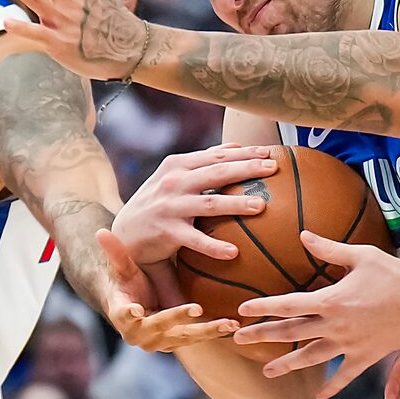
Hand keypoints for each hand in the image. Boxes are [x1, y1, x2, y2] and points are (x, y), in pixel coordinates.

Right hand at [98, 228, 236, 352]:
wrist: (133, 306)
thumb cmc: (126, 282)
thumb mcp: (121, 268)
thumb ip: (115, 252)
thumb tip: (100, 231)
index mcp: (122, 316)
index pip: (125, 315)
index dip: (130, 314)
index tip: (137, 309)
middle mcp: (140, 335)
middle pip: (160, 328)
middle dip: (178, 319)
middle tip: (195, 308)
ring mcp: (160, 342)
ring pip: (184, 337)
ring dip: (206, 331)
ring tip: (227, 323)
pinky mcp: (177, 343)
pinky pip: (197, 339)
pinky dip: (215, 333)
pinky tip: (234, 326)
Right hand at [115, 146, 278, 262]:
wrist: (126, 231)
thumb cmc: (159, 202)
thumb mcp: (176, 176)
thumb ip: (204, 162)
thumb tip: (237, 146)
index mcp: (179, 164)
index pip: (217, 155)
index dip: (244, 152)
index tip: (270, 151)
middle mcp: (174, 181)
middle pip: (217, 172)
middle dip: (247, 168)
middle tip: (273, 168)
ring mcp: (170, 206)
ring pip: (210, 203)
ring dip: (236, 204)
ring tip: (261, 206)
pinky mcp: (166, 231)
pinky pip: (195, 240)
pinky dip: (214, 246)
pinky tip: (233, 253)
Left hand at [233, 231, 399, 396]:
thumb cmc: (397, 274)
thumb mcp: (362, 256)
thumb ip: (329, 249)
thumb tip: (303, 235)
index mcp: (332, 299)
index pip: (289, 304)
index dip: (264, 306)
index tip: (243, 309)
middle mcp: (336, 326)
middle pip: (292, 332)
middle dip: (263, 335)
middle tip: (239, 339)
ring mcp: (350, 344)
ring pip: (311, 357)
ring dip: (287, 364)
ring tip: (267, 371)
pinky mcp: (367, 357)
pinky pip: (345, 375)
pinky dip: (332, 386)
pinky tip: (318, 395)